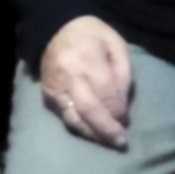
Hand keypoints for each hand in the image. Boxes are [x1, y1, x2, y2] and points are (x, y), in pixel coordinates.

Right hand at [39, 17, 132, 148]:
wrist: (56, 30)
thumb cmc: (92, 36)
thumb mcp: (115, 44)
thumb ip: (122, 73)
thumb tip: (122, 106)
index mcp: (88, 56)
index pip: (105, 91)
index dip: (117, 109)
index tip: (127, 120)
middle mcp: (69, 74)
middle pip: (89, 108)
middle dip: (106, 128)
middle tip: (121, 141)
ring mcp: (55, 88)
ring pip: (74, 118)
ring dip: (93, 134)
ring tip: (109, 143)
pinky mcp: (47, 97)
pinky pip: (64, 118)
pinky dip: (80, 129)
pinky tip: (93, 134)